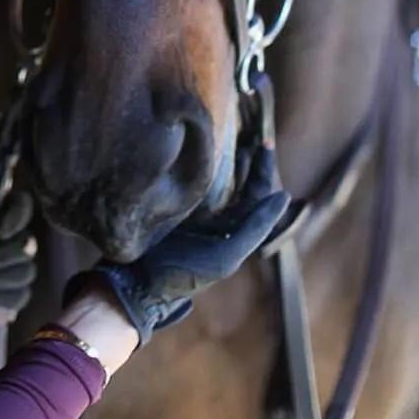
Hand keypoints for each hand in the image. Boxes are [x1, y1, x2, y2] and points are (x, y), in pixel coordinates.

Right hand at [63, 143, 288, 345]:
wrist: (135, 282)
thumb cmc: (182, 273)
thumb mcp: (225, 256)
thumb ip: (255, 227)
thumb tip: (283, 197)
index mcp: (232, 233)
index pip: (256, 196)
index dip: (263, 171)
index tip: (265, 144)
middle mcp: (216, 222)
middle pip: (240, 186)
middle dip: (249, 162)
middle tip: (253, 136)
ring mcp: (194, 213)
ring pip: (219, 181)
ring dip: (227, 160)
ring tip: (232, 136)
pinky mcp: (171, 206)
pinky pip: (193, 181)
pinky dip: (202, 164)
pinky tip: (200, 148)